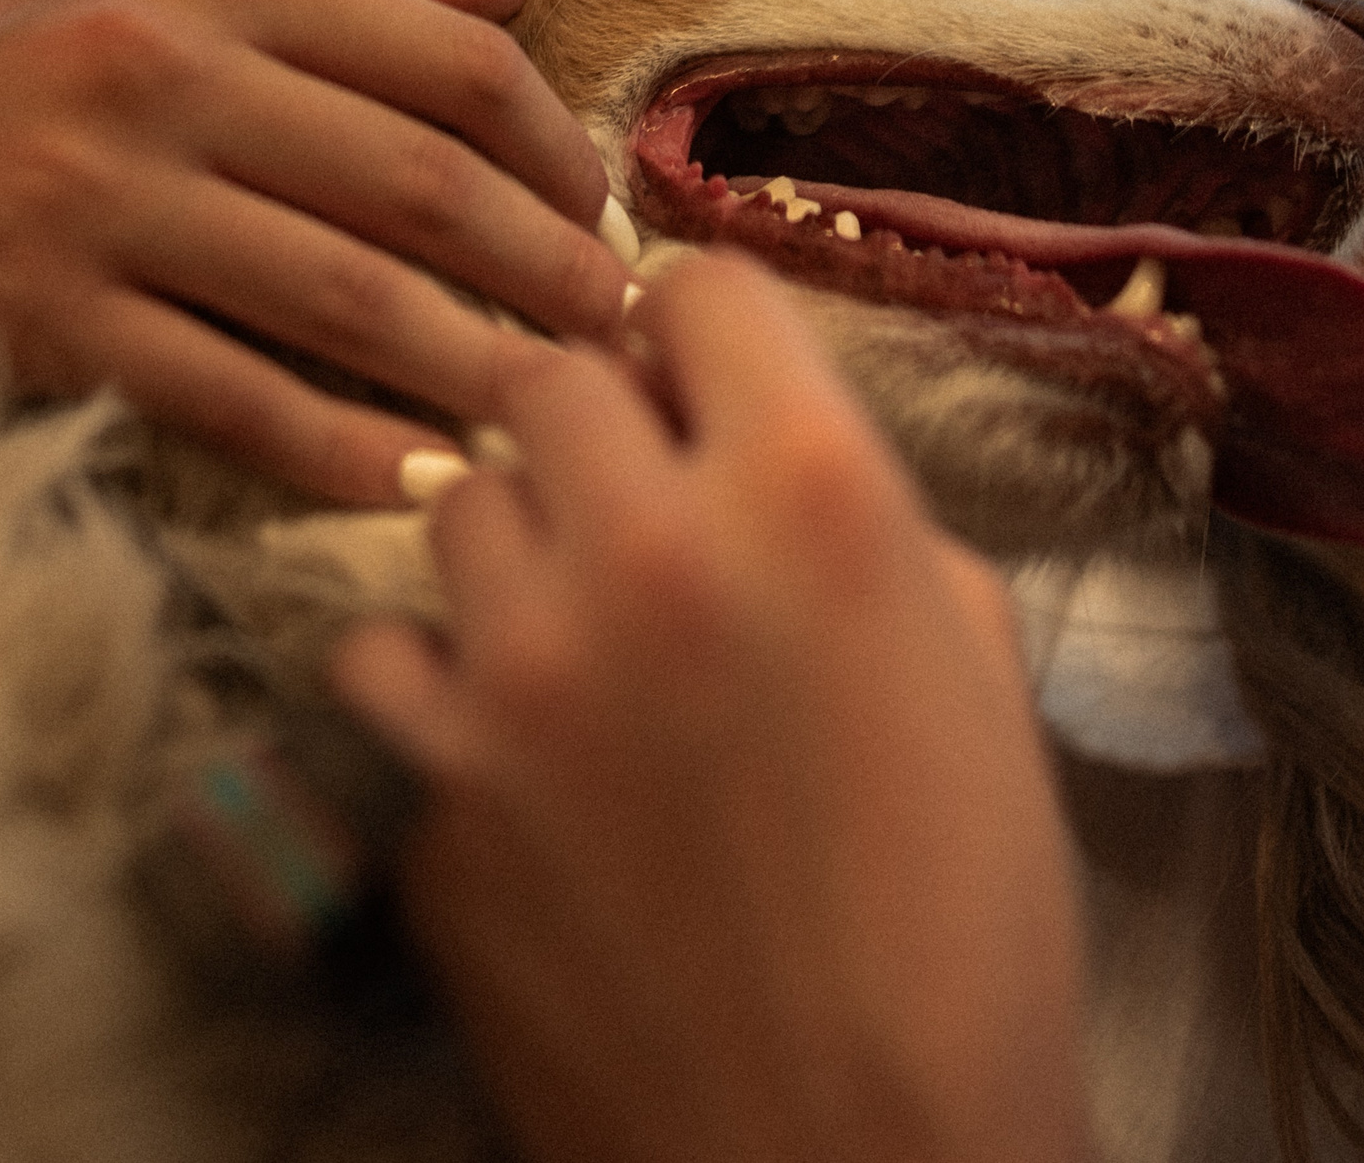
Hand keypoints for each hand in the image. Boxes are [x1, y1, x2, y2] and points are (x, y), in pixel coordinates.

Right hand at [0, 0, 631, 506]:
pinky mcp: (37, 320)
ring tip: (564, 414)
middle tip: (626, 336)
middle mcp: (155, 71)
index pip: (445, 60)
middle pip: (418, 179)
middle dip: (551, 268)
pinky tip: (427, 484)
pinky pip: (233, 398)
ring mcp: (91, 200)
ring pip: (344, 294)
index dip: (556, 150)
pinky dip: (344, 449)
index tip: (605, 218)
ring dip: (478, 366)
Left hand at [333, 253, 1088, 1162]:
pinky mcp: (431, 788)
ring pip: (453, 503)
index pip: (699, 288)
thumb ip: (872, 527)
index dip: (701, 324)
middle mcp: (646, 546)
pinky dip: (436, 675)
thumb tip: (780, 465)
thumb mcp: (977, 679)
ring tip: (575, 623)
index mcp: (813, 497)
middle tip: (636, 499)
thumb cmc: (966, 929)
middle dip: (597, 418)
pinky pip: (386, 658)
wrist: (853, 1157)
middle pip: (549, 376)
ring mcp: (515, 670)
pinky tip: (502, 731)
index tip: (698, 367)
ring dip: (513, 537)